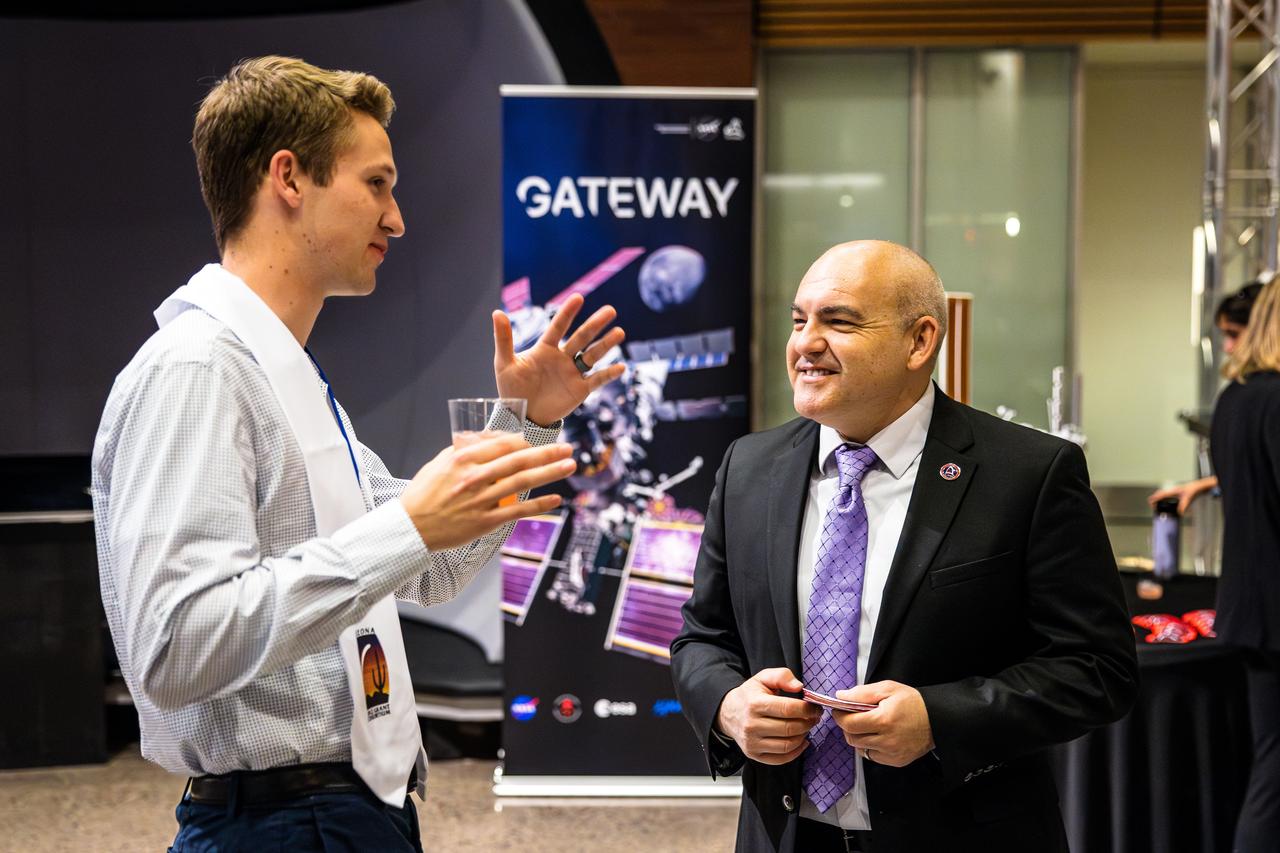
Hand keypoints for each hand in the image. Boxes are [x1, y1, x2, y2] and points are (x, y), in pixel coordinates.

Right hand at [398, 433, 574, 549]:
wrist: (410, 527)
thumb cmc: (423, 494)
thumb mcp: (439, 463)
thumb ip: (463, 449)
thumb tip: (486, 438)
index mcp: (463, 459)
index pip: (503, 444)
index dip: (524, 442)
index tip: (534, 442)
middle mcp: (475, 477)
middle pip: (519, 460)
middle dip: (548, 453)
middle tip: (568, 448)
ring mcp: (482, 500)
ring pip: (523, 482)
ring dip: (550, 473)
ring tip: (570, 466)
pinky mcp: (486, 521)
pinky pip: (518, 511)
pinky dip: (539, 504)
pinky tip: (556, 499)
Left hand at [492, 293, 625, 425]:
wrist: (521, 418)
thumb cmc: (512, 390)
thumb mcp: (504, 364)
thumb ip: (503, 338)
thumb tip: (497, 312)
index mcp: (545, 349)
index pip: (558, 327)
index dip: (568, 313)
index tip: (579, 297)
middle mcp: (562, 358)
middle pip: (581, 338)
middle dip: (595, 324)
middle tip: (610, 310)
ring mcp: (573, 373)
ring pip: (592, 355)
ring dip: (606, 344)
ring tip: (619, 332)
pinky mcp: (580, 390)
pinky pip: (596, 380)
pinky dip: (608, 374)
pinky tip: (621, 366)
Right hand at [715, 668, 821, 765]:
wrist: (728, 713)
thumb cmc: (749, 695)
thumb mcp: (762, 678)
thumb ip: (782, 676)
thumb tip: (799, 687)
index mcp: (755, 704)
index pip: (788, 709)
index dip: (807, 709)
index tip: (815, 707)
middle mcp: (752, 725)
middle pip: (790, 728)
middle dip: (808, 722)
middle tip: (814, 717)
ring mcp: (752, 743)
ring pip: (787, 745)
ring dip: (803, 736)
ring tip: (807, 726)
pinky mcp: (754, 755)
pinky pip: (781, 759)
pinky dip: (796, 752)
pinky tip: (801, 741)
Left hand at [832, 681, 934, 767]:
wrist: (937, 719)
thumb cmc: (912, 702)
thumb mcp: (887, 689)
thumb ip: (862, 693)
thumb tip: (841, 696)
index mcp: (884, 720)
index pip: (849, 723)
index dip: (839, 716)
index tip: (838, 709)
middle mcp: (887, 740)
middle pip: (852, 738)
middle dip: (847, 726)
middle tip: (851, 716)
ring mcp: (892, 753)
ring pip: (860, 748)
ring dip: (858, 736)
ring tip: (866, 725)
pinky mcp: (896, 761)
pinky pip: (873, 756)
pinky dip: (870, 746)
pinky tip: (877, 736)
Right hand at [1148, 476, 1217, 514]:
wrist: (1197, 486)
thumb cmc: (1192, 490)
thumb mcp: (1188, 500)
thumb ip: (1183, 507)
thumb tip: (1180, 513)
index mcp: (1172, 491)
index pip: (1160, 494)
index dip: (1154, 498)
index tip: (1150, 502)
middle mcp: (1171, 489)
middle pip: (1159, 493)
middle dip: (1154, 498)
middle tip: (1151, 504)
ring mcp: (1172, 489)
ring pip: (1162, 492)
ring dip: (1158, 497)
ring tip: (1155, 502)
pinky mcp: (1175, 491)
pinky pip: (1166, 493)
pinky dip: (1162, 496)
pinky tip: (1164, 500)